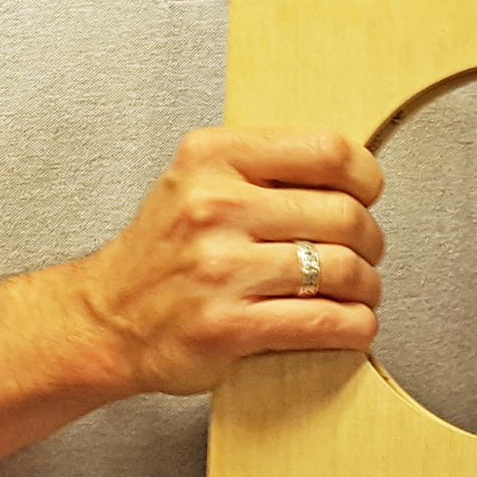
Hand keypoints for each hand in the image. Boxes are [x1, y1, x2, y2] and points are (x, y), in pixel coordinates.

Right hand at [75, 128, 384, 397]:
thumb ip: (263, 167)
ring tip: (360, 290)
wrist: (106, 318)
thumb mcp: (197, 180)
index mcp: (212, 157)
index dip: (365, 175)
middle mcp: (214, 206)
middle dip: (370, 239)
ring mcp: (220, 269)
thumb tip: (351, 172)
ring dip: (367, 286)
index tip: (367, 193)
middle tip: (365, 251)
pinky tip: (350, 323)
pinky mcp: (228, 326)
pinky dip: (354, 326)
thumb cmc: (163, 250)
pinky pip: (325, 322)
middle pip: (343, 213)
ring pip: (341, 269)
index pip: (326, 149)